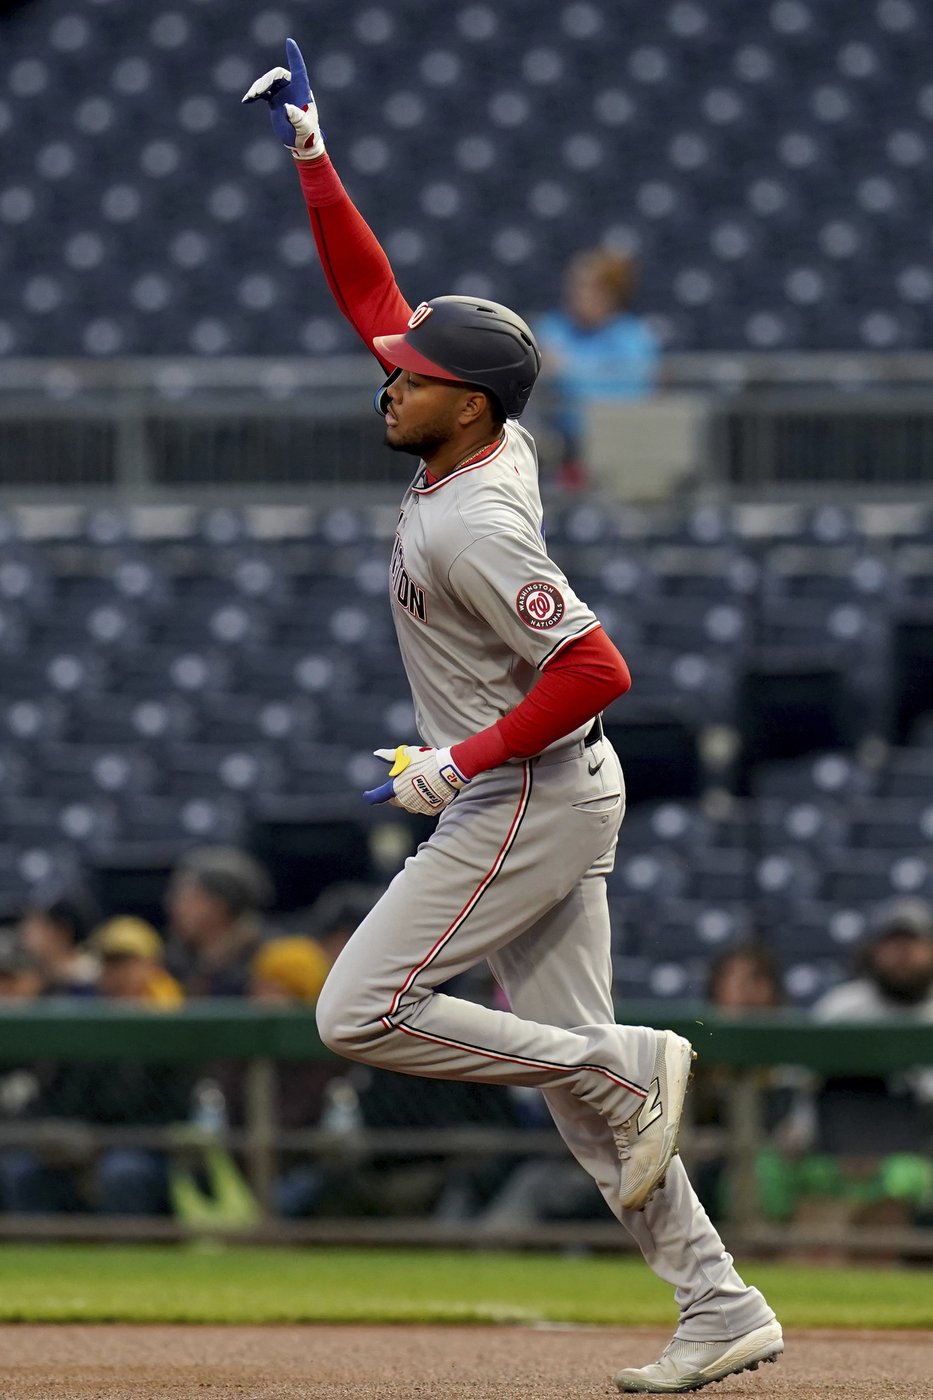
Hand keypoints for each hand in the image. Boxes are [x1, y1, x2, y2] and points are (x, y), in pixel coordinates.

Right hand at [241, 36, 324, 159]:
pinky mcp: (274, 100)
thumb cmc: (307, 135)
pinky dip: (254, 94)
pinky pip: (262, 92)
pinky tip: (247, 100)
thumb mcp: (304, 128)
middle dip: (265, 81)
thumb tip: (286, 107)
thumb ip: (297, 118)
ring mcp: (282, 93)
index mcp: (302, 90)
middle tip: (256, 93)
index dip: (294, 55)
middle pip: (277, 75)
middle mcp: (292, 88)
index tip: (289, 42)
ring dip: (257, 87)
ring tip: (250, 97)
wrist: (302, 143)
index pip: (298, 68)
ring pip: (268, 82)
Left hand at [363, 745, 468, 815]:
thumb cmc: (425, 760)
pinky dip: (422, 801)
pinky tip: (428, 789)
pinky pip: (422, 807)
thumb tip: (376, 754)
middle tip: (404, 781)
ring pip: (409, 805)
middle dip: (396, 793)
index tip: (367, 795)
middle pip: (394, 801)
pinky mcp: (430, 810)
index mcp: (396, 788)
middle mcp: (405, 800)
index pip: (377, 796)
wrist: (448, 769)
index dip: (370, 796)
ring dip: (410, 797)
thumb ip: (390, 756)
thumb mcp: (406, 754)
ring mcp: (418, 807)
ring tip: (419, 784)